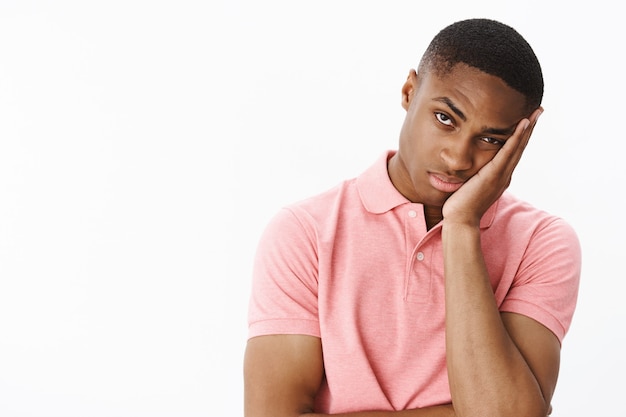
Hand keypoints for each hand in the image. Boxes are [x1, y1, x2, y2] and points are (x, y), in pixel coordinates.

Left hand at [442, 107, 542, 226]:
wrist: (460, 220)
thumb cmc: (460, 205)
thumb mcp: (469, 185)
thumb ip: (473, 175)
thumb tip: (469, 167)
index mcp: (500, 177)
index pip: (513, 152)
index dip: (521, 136)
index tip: (527, 120)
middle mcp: (505, 175)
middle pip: (520, 147)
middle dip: (530, 128)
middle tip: (539, 110)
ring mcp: (501, 175)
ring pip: (518, 147)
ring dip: (528, 128)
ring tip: (536, 112)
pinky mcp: (494, 175)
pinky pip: (507, 152)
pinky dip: (516, 137)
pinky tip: (522, 124)